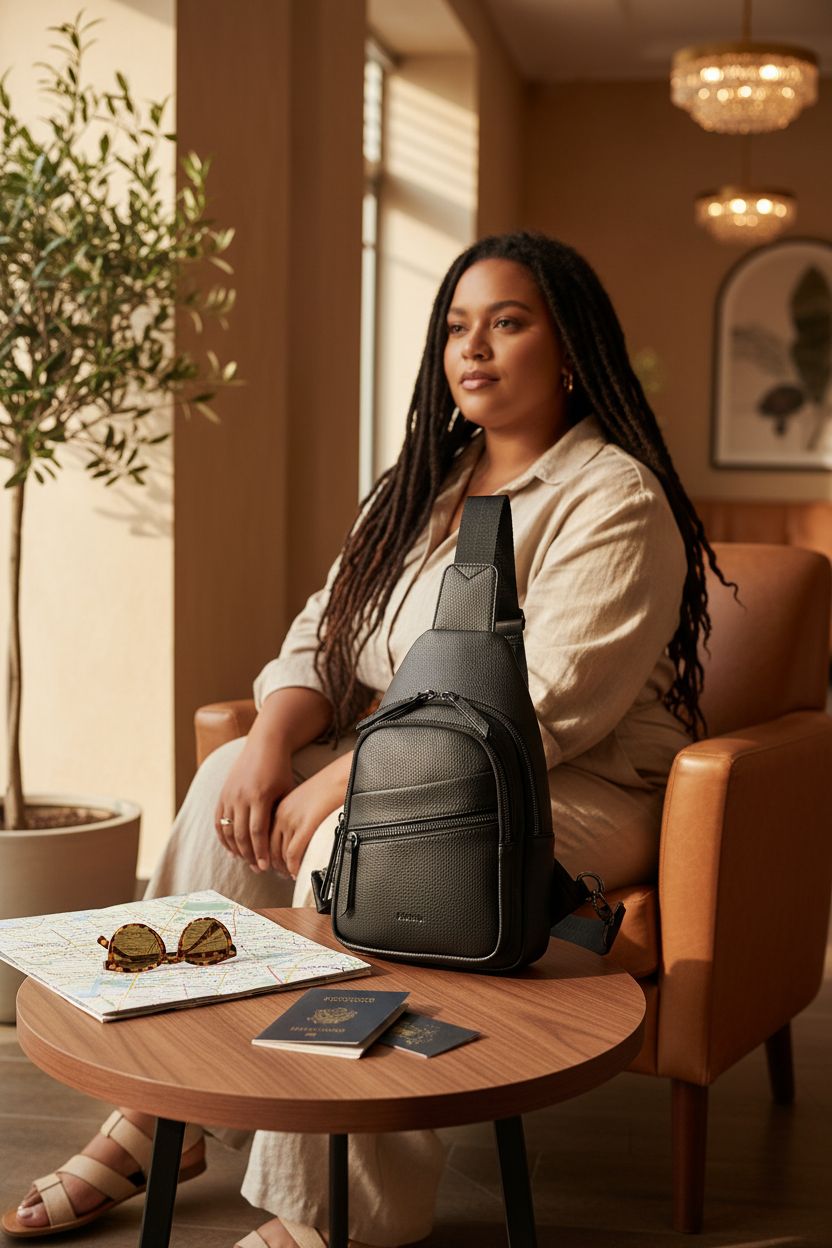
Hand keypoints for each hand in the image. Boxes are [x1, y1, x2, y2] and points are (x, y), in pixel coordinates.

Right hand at [214, 735, 296, 870]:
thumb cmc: (280, 769)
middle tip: (258, 869)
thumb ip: (279, 814)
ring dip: (236, 849)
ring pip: (228, 830)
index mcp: (259, 796)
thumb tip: (281, 841)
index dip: (260, 852)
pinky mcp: (222, 794)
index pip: (257, 832)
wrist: (264, 745)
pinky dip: (223, 838)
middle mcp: (241, 797)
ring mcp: (229, 795)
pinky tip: (232, 849)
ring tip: (246, 861)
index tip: (266, 867)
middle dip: (249, 855)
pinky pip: (218, 821)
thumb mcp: (286, 790)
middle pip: (241, 834)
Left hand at [269, 755, 351, 878]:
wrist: (338, 777)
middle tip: (279, 873)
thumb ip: (293, 815)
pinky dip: (293, 866)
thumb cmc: (325, 787)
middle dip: (272, 864)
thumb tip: (292, 834)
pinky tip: (296, 872)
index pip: (263, 836)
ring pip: (279, 852)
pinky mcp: (305, 826)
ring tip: (288, 874)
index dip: (264, 853)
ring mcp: (292, 820)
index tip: (267, 862)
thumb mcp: (301, 801)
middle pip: (268, 847)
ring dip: (283, 867)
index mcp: (278, 807)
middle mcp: (281, 814)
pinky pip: (293, 852)